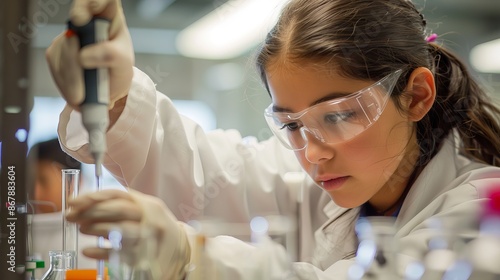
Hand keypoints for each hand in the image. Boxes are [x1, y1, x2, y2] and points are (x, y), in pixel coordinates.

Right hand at [45, 0, 133, 111]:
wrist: (109, 90)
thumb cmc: (119, 71)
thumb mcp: (124, 64)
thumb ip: (111, 56)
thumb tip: (83, 56)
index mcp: (109, 17)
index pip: (102, 0)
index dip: (91, 3)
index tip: (82, 18)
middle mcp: (87, 22)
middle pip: (75, 26)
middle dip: (76, 54)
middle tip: (83, 75)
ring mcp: (69, 35)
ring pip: (63, 49)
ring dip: (72, 75)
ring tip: (84, 93)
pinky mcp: (56, 51)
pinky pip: (55, 64)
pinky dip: (65, 82)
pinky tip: (76, 90)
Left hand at [66, 189, 190, 279]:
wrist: (182, 250)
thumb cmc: (156, 229)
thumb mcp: (145, 212)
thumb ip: (122, 206)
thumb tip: (86, 206)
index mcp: (148, 204)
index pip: (118, 194)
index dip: (94, 197)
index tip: (74, 201)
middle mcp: (151, 218)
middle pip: (120, 210)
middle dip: (92, 211)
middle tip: (72, 216)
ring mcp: (149, 238)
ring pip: (122, 230)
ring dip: (97, 228)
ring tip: (81, 229)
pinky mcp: (144, 257)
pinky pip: (120, 253)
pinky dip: (101, 252)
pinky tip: (88, 251)